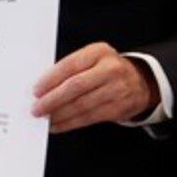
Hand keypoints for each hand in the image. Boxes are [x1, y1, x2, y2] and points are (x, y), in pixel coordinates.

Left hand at [30, 42, 157, 131]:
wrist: (140, 82)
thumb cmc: (107, 70)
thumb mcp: (92, 60)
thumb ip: (71, 70)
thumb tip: (42, 89)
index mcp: (99, 52)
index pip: (70, 65)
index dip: (50, 79)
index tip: (35, 91)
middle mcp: (111, 68)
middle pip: (75, 86)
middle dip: (52, 100)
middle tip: (37, 109)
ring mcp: (117, 89)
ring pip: (81, 105)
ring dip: (59, 114)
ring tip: (45, 119)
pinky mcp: (119, 107)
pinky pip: (89, 118)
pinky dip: (70, 123)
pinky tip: (58, 125)